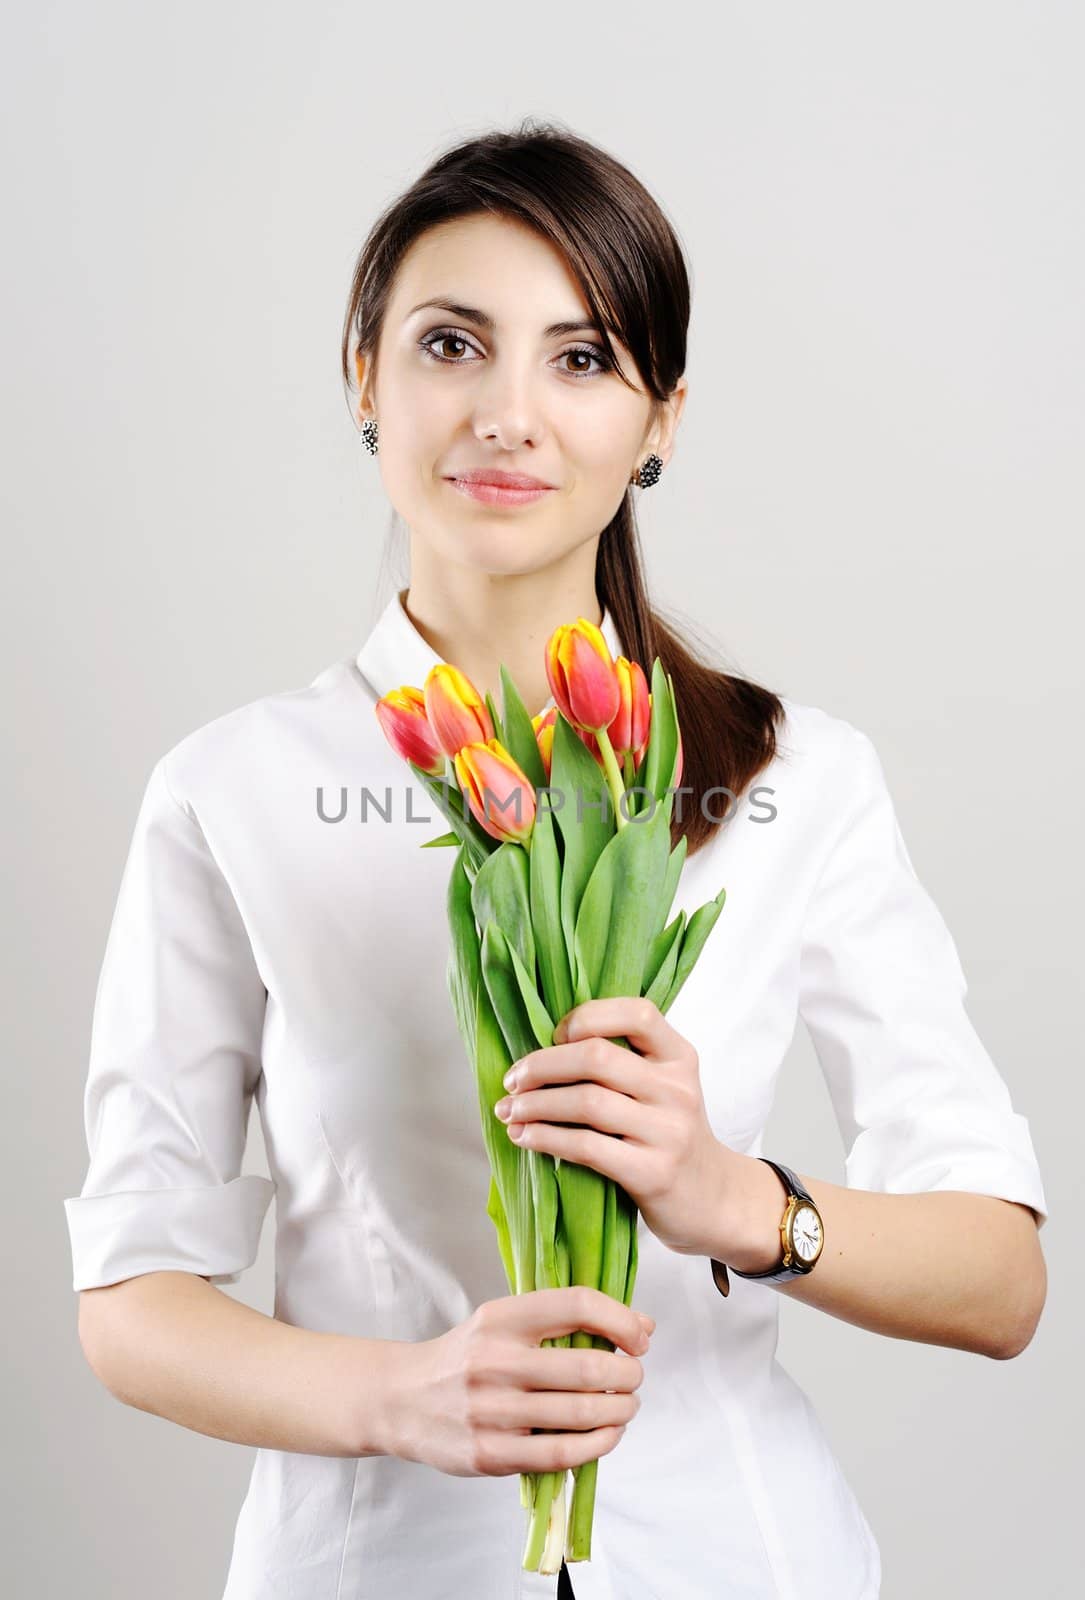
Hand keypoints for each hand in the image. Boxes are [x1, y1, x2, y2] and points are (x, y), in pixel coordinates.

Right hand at [386, 1288, 652, 1477]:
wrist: (400, 1399)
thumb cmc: (464, 1358)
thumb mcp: (501, 1322)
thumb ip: (563, 1320)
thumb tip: (643, 1327)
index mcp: (501, 1318)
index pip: (576, 1304)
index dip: (621, 1319)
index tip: (640, 1338)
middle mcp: (495, 1360)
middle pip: (587, 1366)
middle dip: (628, 1374)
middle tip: (634, 1377)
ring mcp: (491, 1410)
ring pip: (580, 1413)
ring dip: (620, 1410)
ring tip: (626, 1405)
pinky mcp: (491, 1454)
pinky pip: (562, 1454)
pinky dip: (598, 1445)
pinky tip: (607, 1434)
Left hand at [493, 997, 725, 1256]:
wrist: (713, 1200)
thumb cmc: (671, 1136)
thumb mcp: (663, 1088)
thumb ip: (625, 1063)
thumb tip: (543, 1050)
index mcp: (679, 1057)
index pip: (637, 1013)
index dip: (588, 1017)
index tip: (556, 1035)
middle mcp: (677, 1089)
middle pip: (597, 1056)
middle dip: (542, 1065)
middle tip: (512, 1081)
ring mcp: (668, 1131)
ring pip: (586, 1101)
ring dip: (534, 1105)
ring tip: (508, 1112)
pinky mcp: (652, 1172)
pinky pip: (586, 1146)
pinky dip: (545, 1138)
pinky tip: (524, 1137)